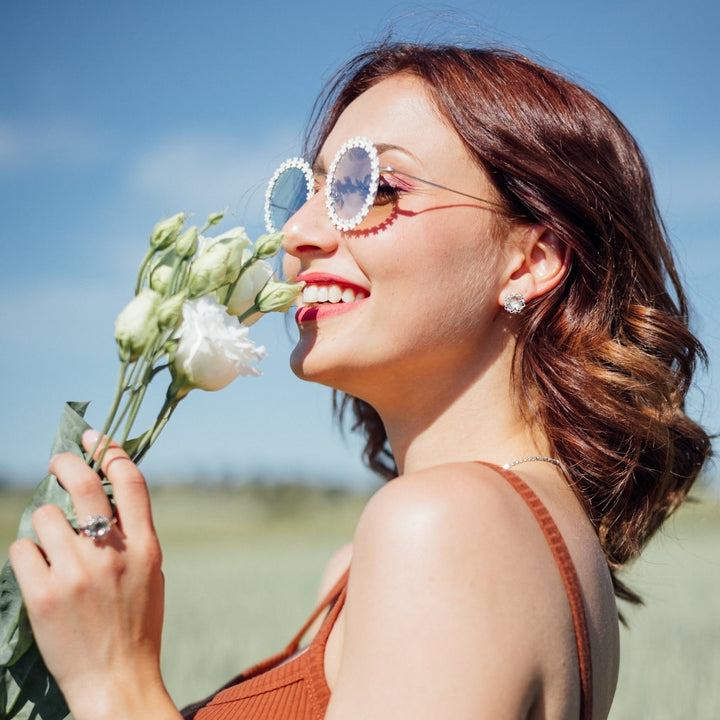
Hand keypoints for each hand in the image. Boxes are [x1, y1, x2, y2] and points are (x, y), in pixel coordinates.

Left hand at [8, 430, 178, 719]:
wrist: (116, 679)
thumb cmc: (136, 624)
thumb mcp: (152, 573)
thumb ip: (134, 535)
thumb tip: (106, 498)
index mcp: (145, 546)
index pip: (130, 482)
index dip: (112, 451)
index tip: (97, 438)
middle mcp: (112, 553)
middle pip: (84, 484)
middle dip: (67, 462)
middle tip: (58, 460)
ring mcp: (76, 572)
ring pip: (45, 517)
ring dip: (44, 524)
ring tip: (51, 546)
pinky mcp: (43, 594)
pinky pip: (22, 550)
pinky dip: (26, 555)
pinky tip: (38, 570)